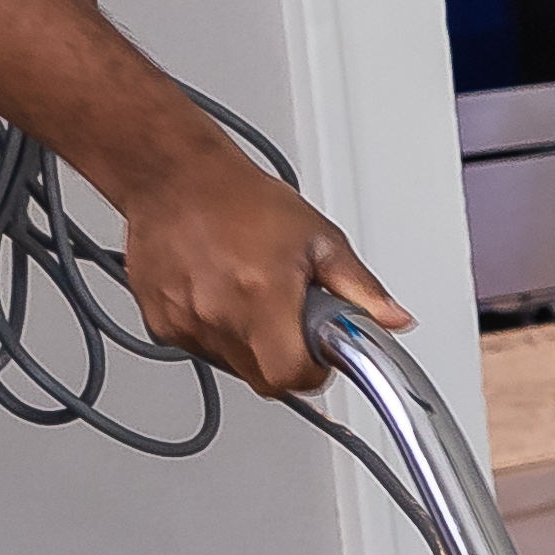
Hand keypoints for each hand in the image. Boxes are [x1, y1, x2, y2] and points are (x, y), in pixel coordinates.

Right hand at [115, 128, 402, 395]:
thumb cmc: (242, 199)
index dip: (313, 371)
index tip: (319, 354)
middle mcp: (219, 314)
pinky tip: (219, 293)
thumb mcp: (319, 239)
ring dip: (251, 343)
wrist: (175, 177)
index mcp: (262, 296)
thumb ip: (361, 289)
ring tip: (252, 292)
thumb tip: (393, 319)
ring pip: (233, 365)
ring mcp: (185, 321)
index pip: (292, 376)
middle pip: (264, 377)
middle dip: (285, 357)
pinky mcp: (160, 322)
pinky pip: (201, 347)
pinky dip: (218, 331)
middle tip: (289, 316)